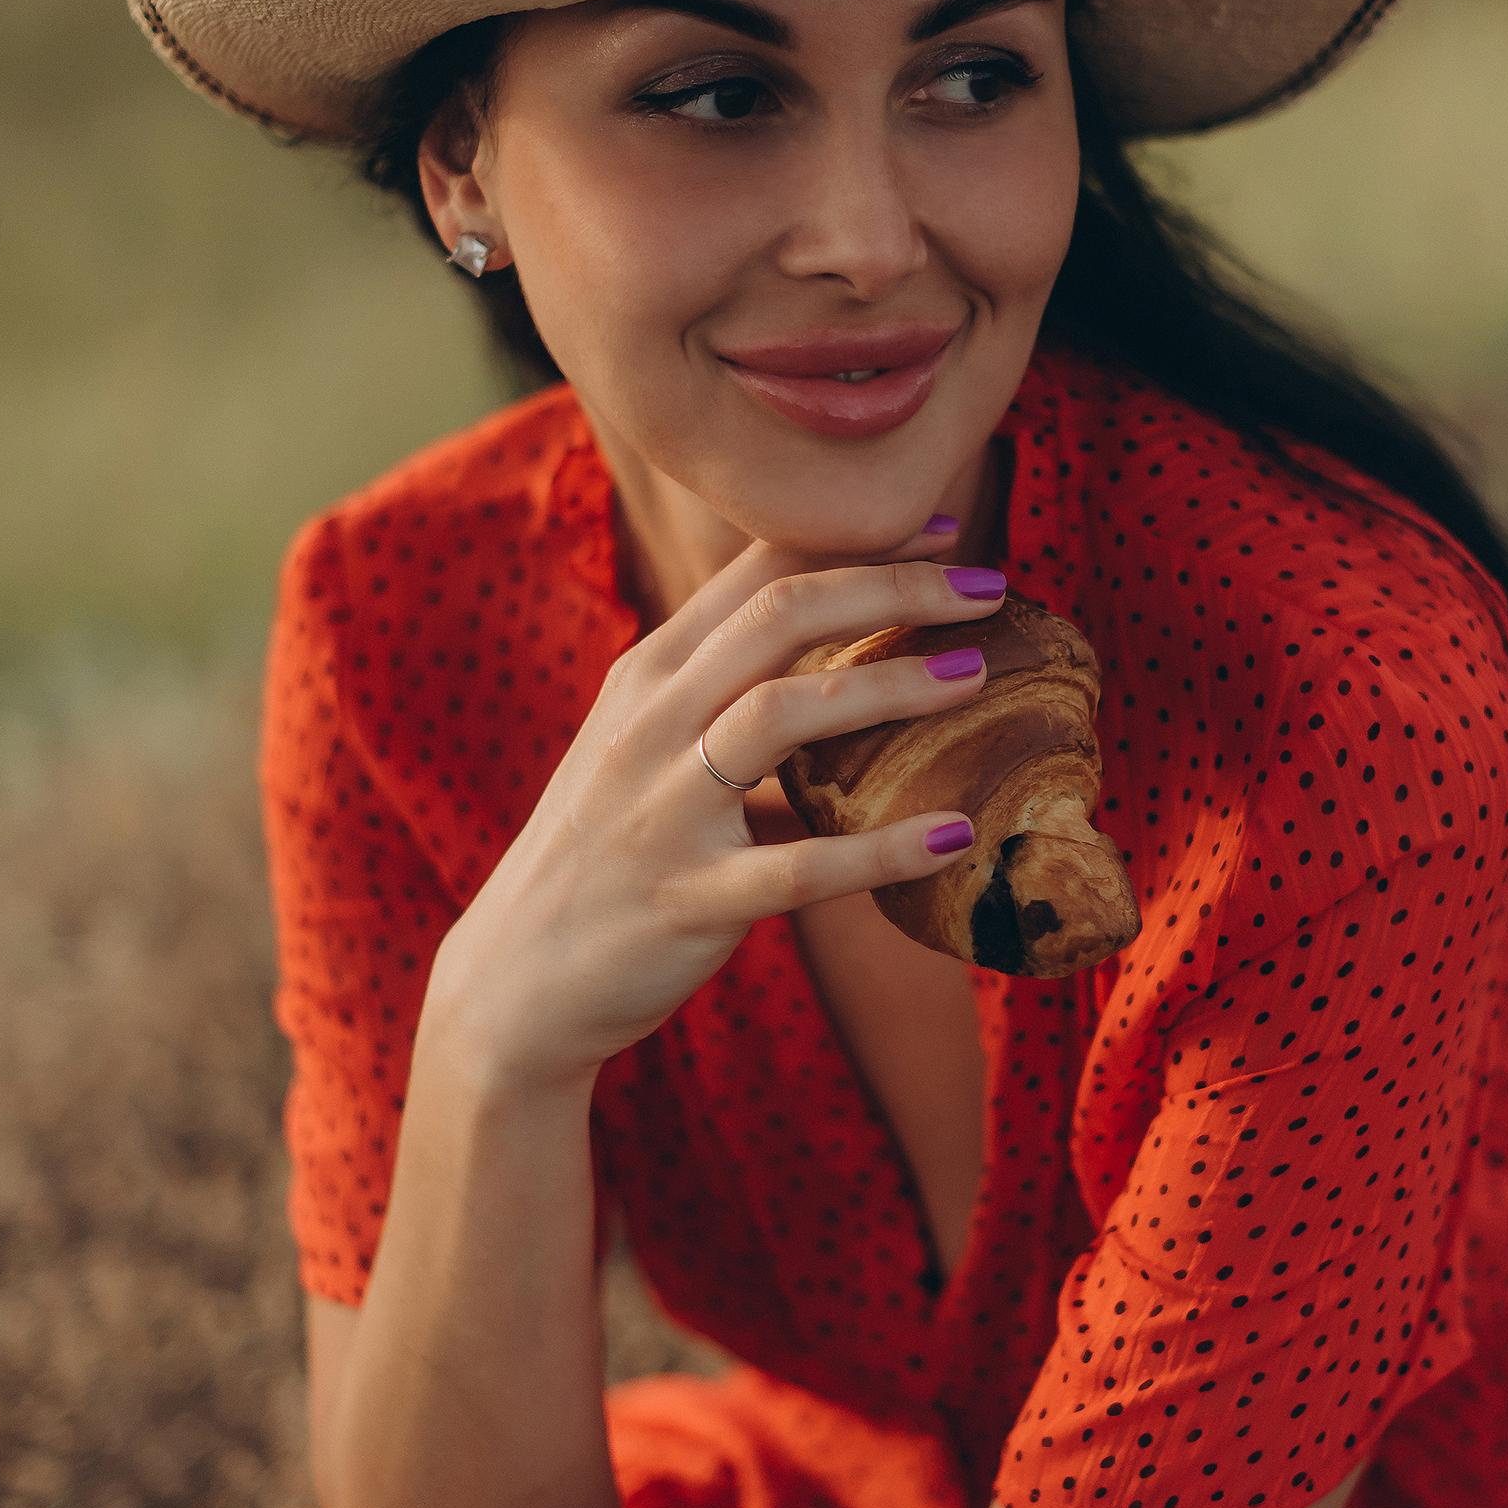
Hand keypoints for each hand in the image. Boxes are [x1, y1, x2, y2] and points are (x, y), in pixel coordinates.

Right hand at [422, 515, 1004, 1090]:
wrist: (517, 979)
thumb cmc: (607, 855)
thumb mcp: (648, 752)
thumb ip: (730, 701)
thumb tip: (854, 670)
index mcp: (648, 675)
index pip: (759, 573)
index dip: (858, 541)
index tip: (947, 528)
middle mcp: (651, 723)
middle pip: (781, 616)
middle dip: (893, 588)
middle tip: (990, 586)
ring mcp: (664, 809)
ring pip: (783, 713)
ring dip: (890, 685)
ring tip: (979, 677)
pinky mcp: (689, 898)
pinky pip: (799, 865)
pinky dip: (882, 848)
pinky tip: (954, 836)